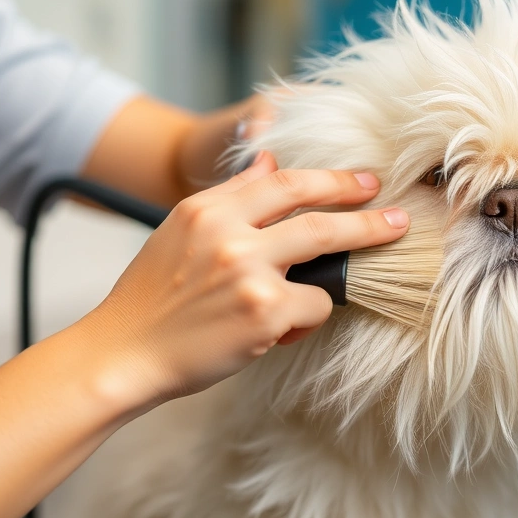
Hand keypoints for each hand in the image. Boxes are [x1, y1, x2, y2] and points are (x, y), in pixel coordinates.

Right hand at [78, 153, 408, 408]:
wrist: (123, 353)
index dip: (328, 178)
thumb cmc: (152, 299)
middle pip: (313, 209)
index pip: (280, 180)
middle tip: (394, 207)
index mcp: (206, 209)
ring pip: (324, 252)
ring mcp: (249, 271)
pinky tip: (280, 333)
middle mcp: (228, 232)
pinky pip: (315, 305)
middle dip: (362, 205)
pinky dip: (306, 319)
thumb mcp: (180, 232)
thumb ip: (227, 197)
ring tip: (389, 240)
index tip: (361, 179)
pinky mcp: (266, 311)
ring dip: (361, 244)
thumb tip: (267, 163)